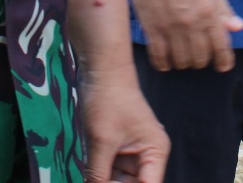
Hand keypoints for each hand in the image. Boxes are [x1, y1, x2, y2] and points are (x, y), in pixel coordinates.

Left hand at [80, 65, 168, 182]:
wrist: (100, 70)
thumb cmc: (108, 98)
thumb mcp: (102, 141)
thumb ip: (99, 173)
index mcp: (155, 151)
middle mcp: (146, 154)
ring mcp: (130, 152)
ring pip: (118, 181)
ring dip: (104, 181)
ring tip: (89, 179)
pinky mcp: (115, 148)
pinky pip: (107, 171)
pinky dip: (98, 176)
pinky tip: (88, 177)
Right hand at [127, 0, 242, 71]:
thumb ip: (224, 10)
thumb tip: (239, 27)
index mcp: (209, 12)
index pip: (221, 48)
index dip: (224, 62)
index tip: (222, 67)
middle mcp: (191, 23)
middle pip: (200, 59)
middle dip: (201, 60)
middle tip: (198, 55)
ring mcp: (171, 27)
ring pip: (181, 62)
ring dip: (183, 63)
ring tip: (182, 56)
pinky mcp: (152, 28)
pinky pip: (159, 57)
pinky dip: (164, 64)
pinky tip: (166, 61)